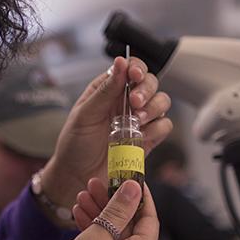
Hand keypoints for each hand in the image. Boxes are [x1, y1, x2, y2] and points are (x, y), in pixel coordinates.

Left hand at [40, 56, 172, 209]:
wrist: (77, 177)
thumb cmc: (75, 144)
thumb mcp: (85, 114)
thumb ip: (105, 90)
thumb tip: (120, 62)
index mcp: (108, 89)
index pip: (131, 68)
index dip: (137, 68)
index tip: (134, 76)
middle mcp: (126, 101)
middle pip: (150, 83)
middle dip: (146, 90)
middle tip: (134, 102)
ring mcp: (139, 120)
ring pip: (162, 102)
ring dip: (154, 108)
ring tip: (137, 120)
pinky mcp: (148, 139)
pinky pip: (164, 126)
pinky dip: (157, 129)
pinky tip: (142, 136)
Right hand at [41, 180, 158, 239]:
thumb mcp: (96, 238)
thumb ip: (117, 211)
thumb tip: (134, 188)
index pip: (149, 218)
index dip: (139, 195)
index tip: (128, 176)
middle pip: (130, 225)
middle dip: (112, 202)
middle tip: (95, 182)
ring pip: (114, 235)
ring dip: (100, 214)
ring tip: (81, 195)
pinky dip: (94, 232)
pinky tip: (79, 214)